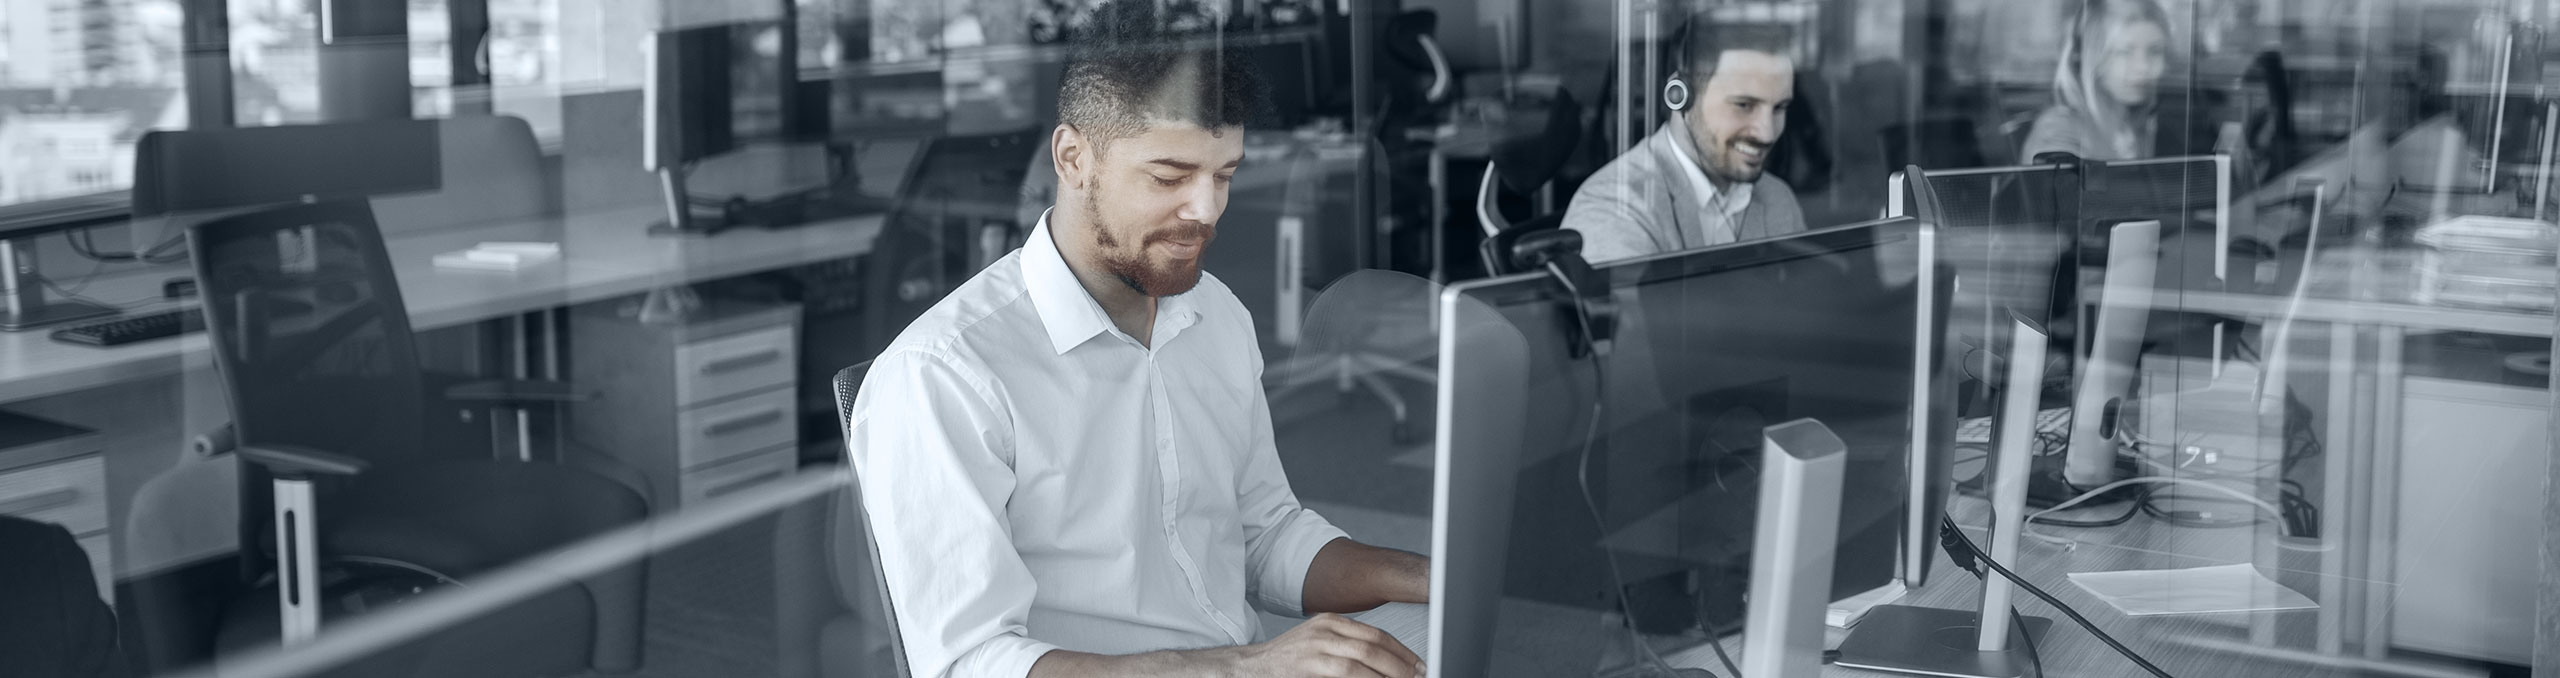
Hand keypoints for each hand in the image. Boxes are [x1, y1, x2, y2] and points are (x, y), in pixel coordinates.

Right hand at [1223, 613, 1423, 677]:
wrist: (1249, 669)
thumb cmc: (1287, 662)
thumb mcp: (1319, 645)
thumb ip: (1348, 649)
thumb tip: (1386, 665)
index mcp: (1329, 622)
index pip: (1376, 634)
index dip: (1401, 652)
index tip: (1418, 665)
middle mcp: (1323, 632)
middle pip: (1373, 647)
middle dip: (1400, 666)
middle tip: (1418, 677)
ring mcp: (1314, 650)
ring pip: (1361, 663)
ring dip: (1387, 676)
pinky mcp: (1307, 668)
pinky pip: (1345, 676)